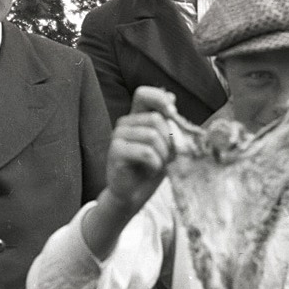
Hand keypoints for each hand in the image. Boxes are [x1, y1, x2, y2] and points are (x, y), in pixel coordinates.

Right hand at [103, 87, 177, 215]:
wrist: (133, 195)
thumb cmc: (150, 168)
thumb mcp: (166, 144)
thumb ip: (168, 122)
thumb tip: (171, 97)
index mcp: (136, 117)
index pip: (143, 94)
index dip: (159, 99)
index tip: (173, 114)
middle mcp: (124, 123)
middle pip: (156, 119)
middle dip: (168, 140)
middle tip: (165, 157)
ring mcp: (117, 136)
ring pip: (152, 135)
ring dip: (163, 155)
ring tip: (157, 165)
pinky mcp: (115, 151)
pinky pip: (146, 152)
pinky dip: (155, 164)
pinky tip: (150, 171)